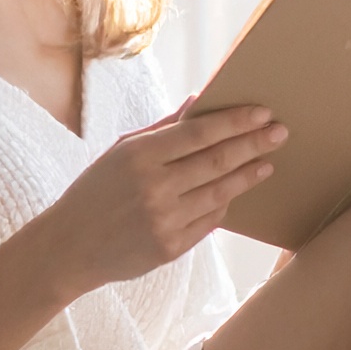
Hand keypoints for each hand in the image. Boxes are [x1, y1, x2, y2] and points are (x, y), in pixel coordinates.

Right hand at [0, 103, 286, 349]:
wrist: (70, 248)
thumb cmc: (96, 191)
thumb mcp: (120, 152)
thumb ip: (162, 129)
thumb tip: (199, 102)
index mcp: (139, 157)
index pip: (200, 133)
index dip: (236, 122)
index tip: (263, 113)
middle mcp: (155, 188)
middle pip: (217, 161)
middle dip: (254, 144)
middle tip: (280, 132)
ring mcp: (165, 221)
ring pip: (220, 192)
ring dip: (248, 175)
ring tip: (267, 162)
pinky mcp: (172, 248)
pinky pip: (210, 221)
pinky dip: (225, 203)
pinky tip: (236, 190)